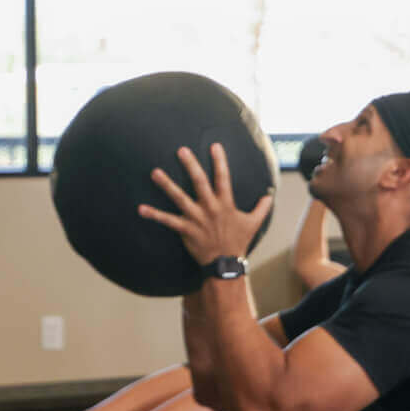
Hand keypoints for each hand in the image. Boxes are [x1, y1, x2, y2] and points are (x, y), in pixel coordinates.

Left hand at [140, 143, 276, 267]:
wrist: (226, 265)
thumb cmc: (238, 242)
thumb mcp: (253, 224)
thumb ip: (261, 208)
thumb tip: (269, 196)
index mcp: (226, 203)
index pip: (223, 178)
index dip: (220, 161)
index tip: (215, 145)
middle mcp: (210, 207)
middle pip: (199, 182)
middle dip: (190, 165)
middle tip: (181, 150)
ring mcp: (196, 218)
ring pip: (179, 198)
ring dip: (166, 185)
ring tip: (155, 172)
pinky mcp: (186, 230)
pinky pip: (167, 221)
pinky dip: (154, 215)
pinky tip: (141, 209)